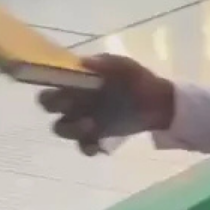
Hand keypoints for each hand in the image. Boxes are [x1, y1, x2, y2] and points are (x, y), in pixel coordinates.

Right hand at [38, 54, 174, 154]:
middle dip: (55, 107)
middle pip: (49, 106)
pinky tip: (98, 146)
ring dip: (71, 129)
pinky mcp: (96, 137)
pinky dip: (88, 147)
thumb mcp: (125, 66)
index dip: (51, 86)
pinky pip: (83, 146)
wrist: (160, 103)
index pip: (52, 83)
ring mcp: (84, 120)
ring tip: (91, 126)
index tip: (64, 90)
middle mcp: (75, 101)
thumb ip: (106, 63)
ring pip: (62, 128)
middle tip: (72, 107)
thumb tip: (84, 62)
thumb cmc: (139, 80)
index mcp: (78, 82)